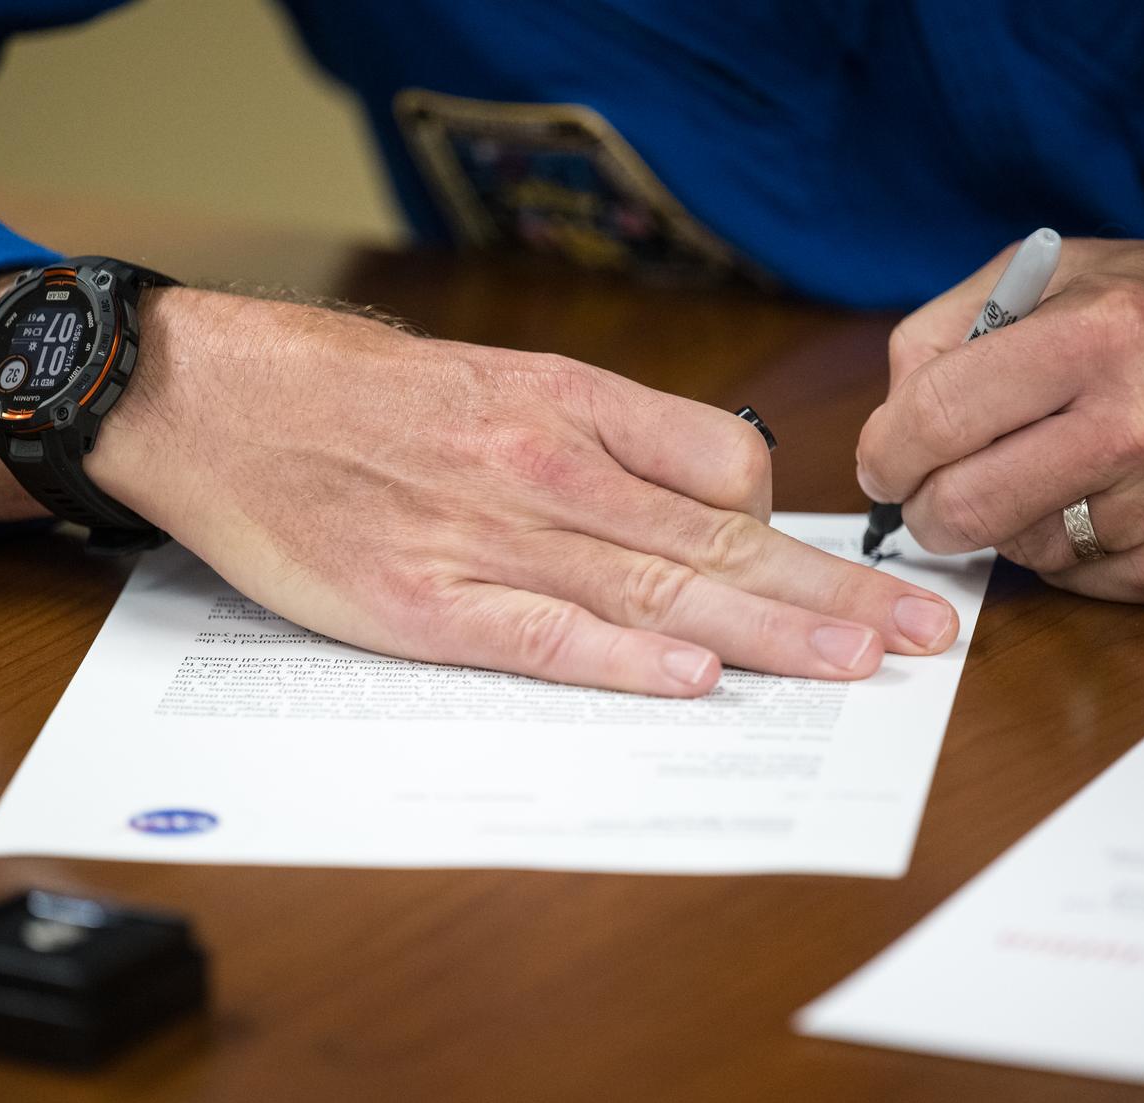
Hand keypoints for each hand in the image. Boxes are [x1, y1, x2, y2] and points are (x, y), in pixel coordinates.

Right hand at [90, 291, 959, 695]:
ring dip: (772, 631)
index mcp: (569, 407)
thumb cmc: (355, 401)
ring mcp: (490, 536)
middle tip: (925, 636)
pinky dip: (622, 654)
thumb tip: (694, 499)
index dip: (795, 531)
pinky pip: (543, 632)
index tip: (857, 579)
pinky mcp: (426, 601)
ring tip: (860, 667)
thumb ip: (593, 439)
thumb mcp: (490, 383)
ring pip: (659, 584)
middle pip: (720, 537)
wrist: (218, 400)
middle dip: (835, 592)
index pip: (723, 465)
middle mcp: (549, 467)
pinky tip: (692, 678)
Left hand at [856, 213, 1143, 601]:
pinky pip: (1076, 581)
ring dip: (1008, 520)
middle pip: (962, 505)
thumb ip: (955, 324)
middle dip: (925, 507)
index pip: (936, 415)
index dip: (885, 451)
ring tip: (1056, 469)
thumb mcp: (1069, 268)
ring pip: (1016, 547)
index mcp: (1099, 332)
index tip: (880, 463)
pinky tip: (1109, 500)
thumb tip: (889, 413)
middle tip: (931, 493)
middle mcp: (1140, 422)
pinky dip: (1069, 549)